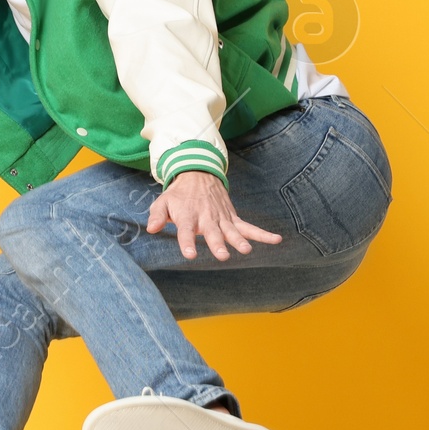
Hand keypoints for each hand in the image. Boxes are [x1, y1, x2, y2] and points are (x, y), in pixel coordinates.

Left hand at [147, 171, 282, 260]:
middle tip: (222, 255)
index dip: (187, 242)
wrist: (198, 174)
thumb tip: (151, 228)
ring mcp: (221, 218)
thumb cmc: (178, 195)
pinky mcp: (232, 218)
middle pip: (212, 233)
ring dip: (239, 240)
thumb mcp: (162, 202)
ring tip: (246, 250)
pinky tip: (277, 240)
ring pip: (231, 231)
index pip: (185, 230)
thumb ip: (157, 215)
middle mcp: (206, 217)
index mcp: (188, 215)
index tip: (190, 254)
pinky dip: (263, 234)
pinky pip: (249, 227)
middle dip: (217, 244)